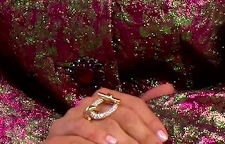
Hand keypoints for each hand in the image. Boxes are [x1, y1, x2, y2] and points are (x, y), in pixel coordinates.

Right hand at [47, 87, 172, 143]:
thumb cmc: (95, 143)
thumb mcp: (119, 127)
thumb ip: (139, 112)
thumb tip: (168, 87)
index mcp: (100, 101)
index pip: (131, 103)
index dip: (149, 119)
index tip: (163, 137)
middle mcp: (84, 106)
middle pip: (118, 112)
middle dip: (139, 131)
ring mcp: (67, 120)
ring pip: (99, 122)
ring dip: (120, 138)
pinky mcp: (56, 135)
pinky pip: (77, 133)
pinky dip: (94, 137)